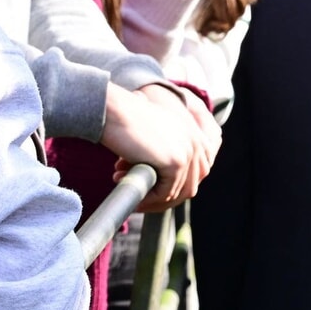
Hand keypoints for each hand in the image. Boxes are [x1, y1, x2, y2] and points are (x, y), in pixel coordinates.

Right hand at [100, 83, 217, 210]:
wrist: (114, 110)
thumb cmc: (126, 121)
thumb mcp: (153, 136)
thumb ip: (164, 153)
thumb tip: (164, 185)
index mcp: (193, 134)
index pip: (195, 173)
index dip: (173, 186)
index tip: (149, 190)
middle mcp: (195, 142)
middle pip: (190, 185)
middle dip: (163, 195)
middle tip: (139, 196)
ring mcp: (188, 152)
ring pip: (179, 192)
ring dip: (154, 198)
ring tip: (129, 190)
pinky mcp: (176, 162)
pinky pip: (166, 193)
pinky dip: (149, 199)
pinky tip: (132, 194)